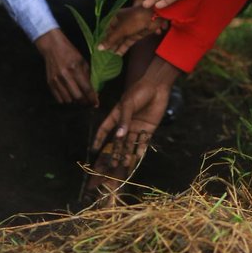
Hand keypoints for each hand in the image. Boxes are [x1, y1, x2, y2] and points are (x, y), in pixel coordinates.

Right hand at [34, 29, 96, 105]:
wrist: (52, 47)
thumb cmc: (70, 52)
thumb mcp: (82, 61)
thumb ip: (87, 76)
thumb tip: (93, 91)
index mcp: (75, 68)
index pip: (86, 88)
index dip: (92, 98)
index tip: (96, 103)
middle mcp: (65, 76)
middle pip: (77, 97)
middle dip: (84, 102)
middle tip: (88, 102)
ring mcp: (56, 80)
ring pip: (68, 100)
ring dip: (75, 101)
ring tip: (78, 97)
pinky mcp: (50, 83)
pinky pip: (59, 98)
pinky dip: (65, 99)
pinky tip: (69, 95)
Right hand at [87, 58, 180, 190]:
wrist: (157, 87)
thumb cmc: (139, 92)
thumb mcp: (128, 104)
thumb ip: (124, 121)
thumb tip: (118, 137)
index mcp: (117, 115)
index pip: (105, 129)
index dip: (99, 138)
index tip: (94, 149)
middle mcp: (126, 123)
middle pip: (118, 140)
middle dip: (115, 152)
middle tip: (112, 165)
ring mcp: (137, 127)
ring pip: (130, 143)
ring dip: (127, 153)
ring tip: (124, 165)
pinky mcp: (148, 129)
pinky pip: (143, 142)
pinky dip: (140, 150)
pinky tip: (137, 158)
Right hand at [98, 7, 167, 56]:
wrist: (153, 17)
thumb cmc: (134, 19)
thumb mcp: (121, 30)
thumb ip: (110, 40)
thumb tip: (99, 48)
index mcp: (114, 18)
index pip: (105, 29)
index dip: (101, 38)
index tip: (96, 47)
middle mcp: (120, 24)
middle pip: (112, 36)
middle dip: (108, 45)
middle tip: (101, 55)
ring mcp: (128, 30)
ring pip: (119, 40)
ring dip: (114, 48)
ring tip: (107, 57)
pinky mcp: (135, 36)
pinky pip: (126, 43)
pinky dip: (122, 49)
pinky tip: (117, 55)